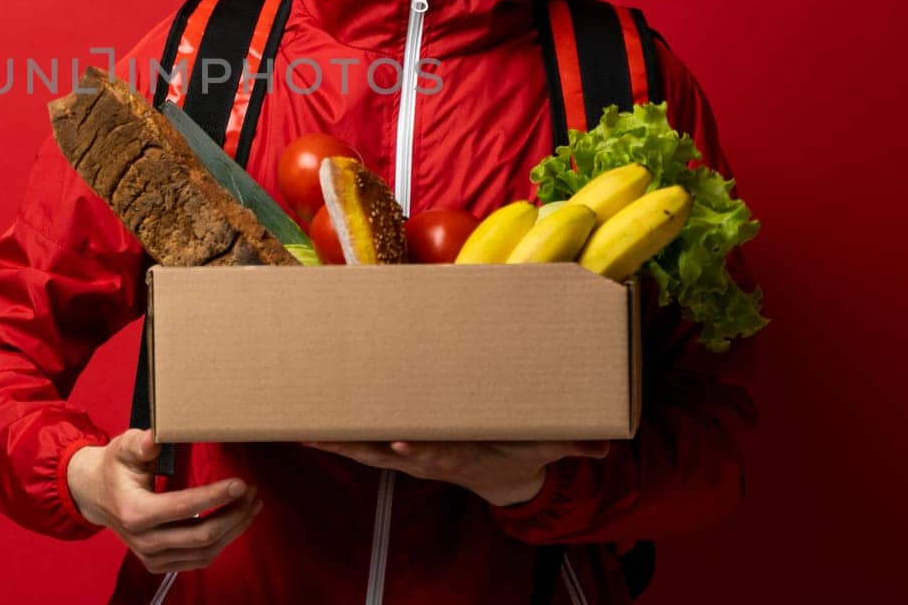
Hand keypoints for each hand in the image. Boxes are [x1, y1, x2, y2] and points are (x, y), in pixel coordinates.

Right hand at [66, 429, 262, 573]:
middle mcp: (144, 541)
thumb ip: (139, 442)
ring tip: (251, 505)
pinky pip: (198, 559)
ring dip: (233, 529)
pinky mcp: (159, 563)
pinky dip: (222, 542)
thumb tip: (155, 437)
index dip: (215, 496)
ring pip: (205, 551)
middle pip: (201, 535)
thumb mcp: (122, 447)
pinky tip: (235, 522)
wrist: (95, 495)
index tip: (240, 483)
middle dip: (233, 514)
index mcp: (135, 512)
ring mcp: (152, 557)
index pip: (184, 508)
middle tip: (251, 492)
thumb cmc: (114, 466)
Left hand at [304, 439, 610, 506]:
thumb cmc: (519, 452)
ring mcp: (408, 456)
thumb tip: (605, 444)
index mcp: (461, 456)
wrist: (503, 479)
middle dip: (359, 445)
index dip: (419, 449)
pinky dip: (334, 438)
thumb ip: (573, 443)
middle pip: (388, 453)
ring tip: (302, 428)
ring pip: (365, 451)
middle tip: (329, 433)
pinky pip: (360, 445)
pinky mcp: (396, 450)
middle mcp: (427, 458)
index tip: (401, 442)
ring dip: (334, 442)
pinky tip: (305, 428)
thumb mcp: (548, 445)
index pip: (438, 455)